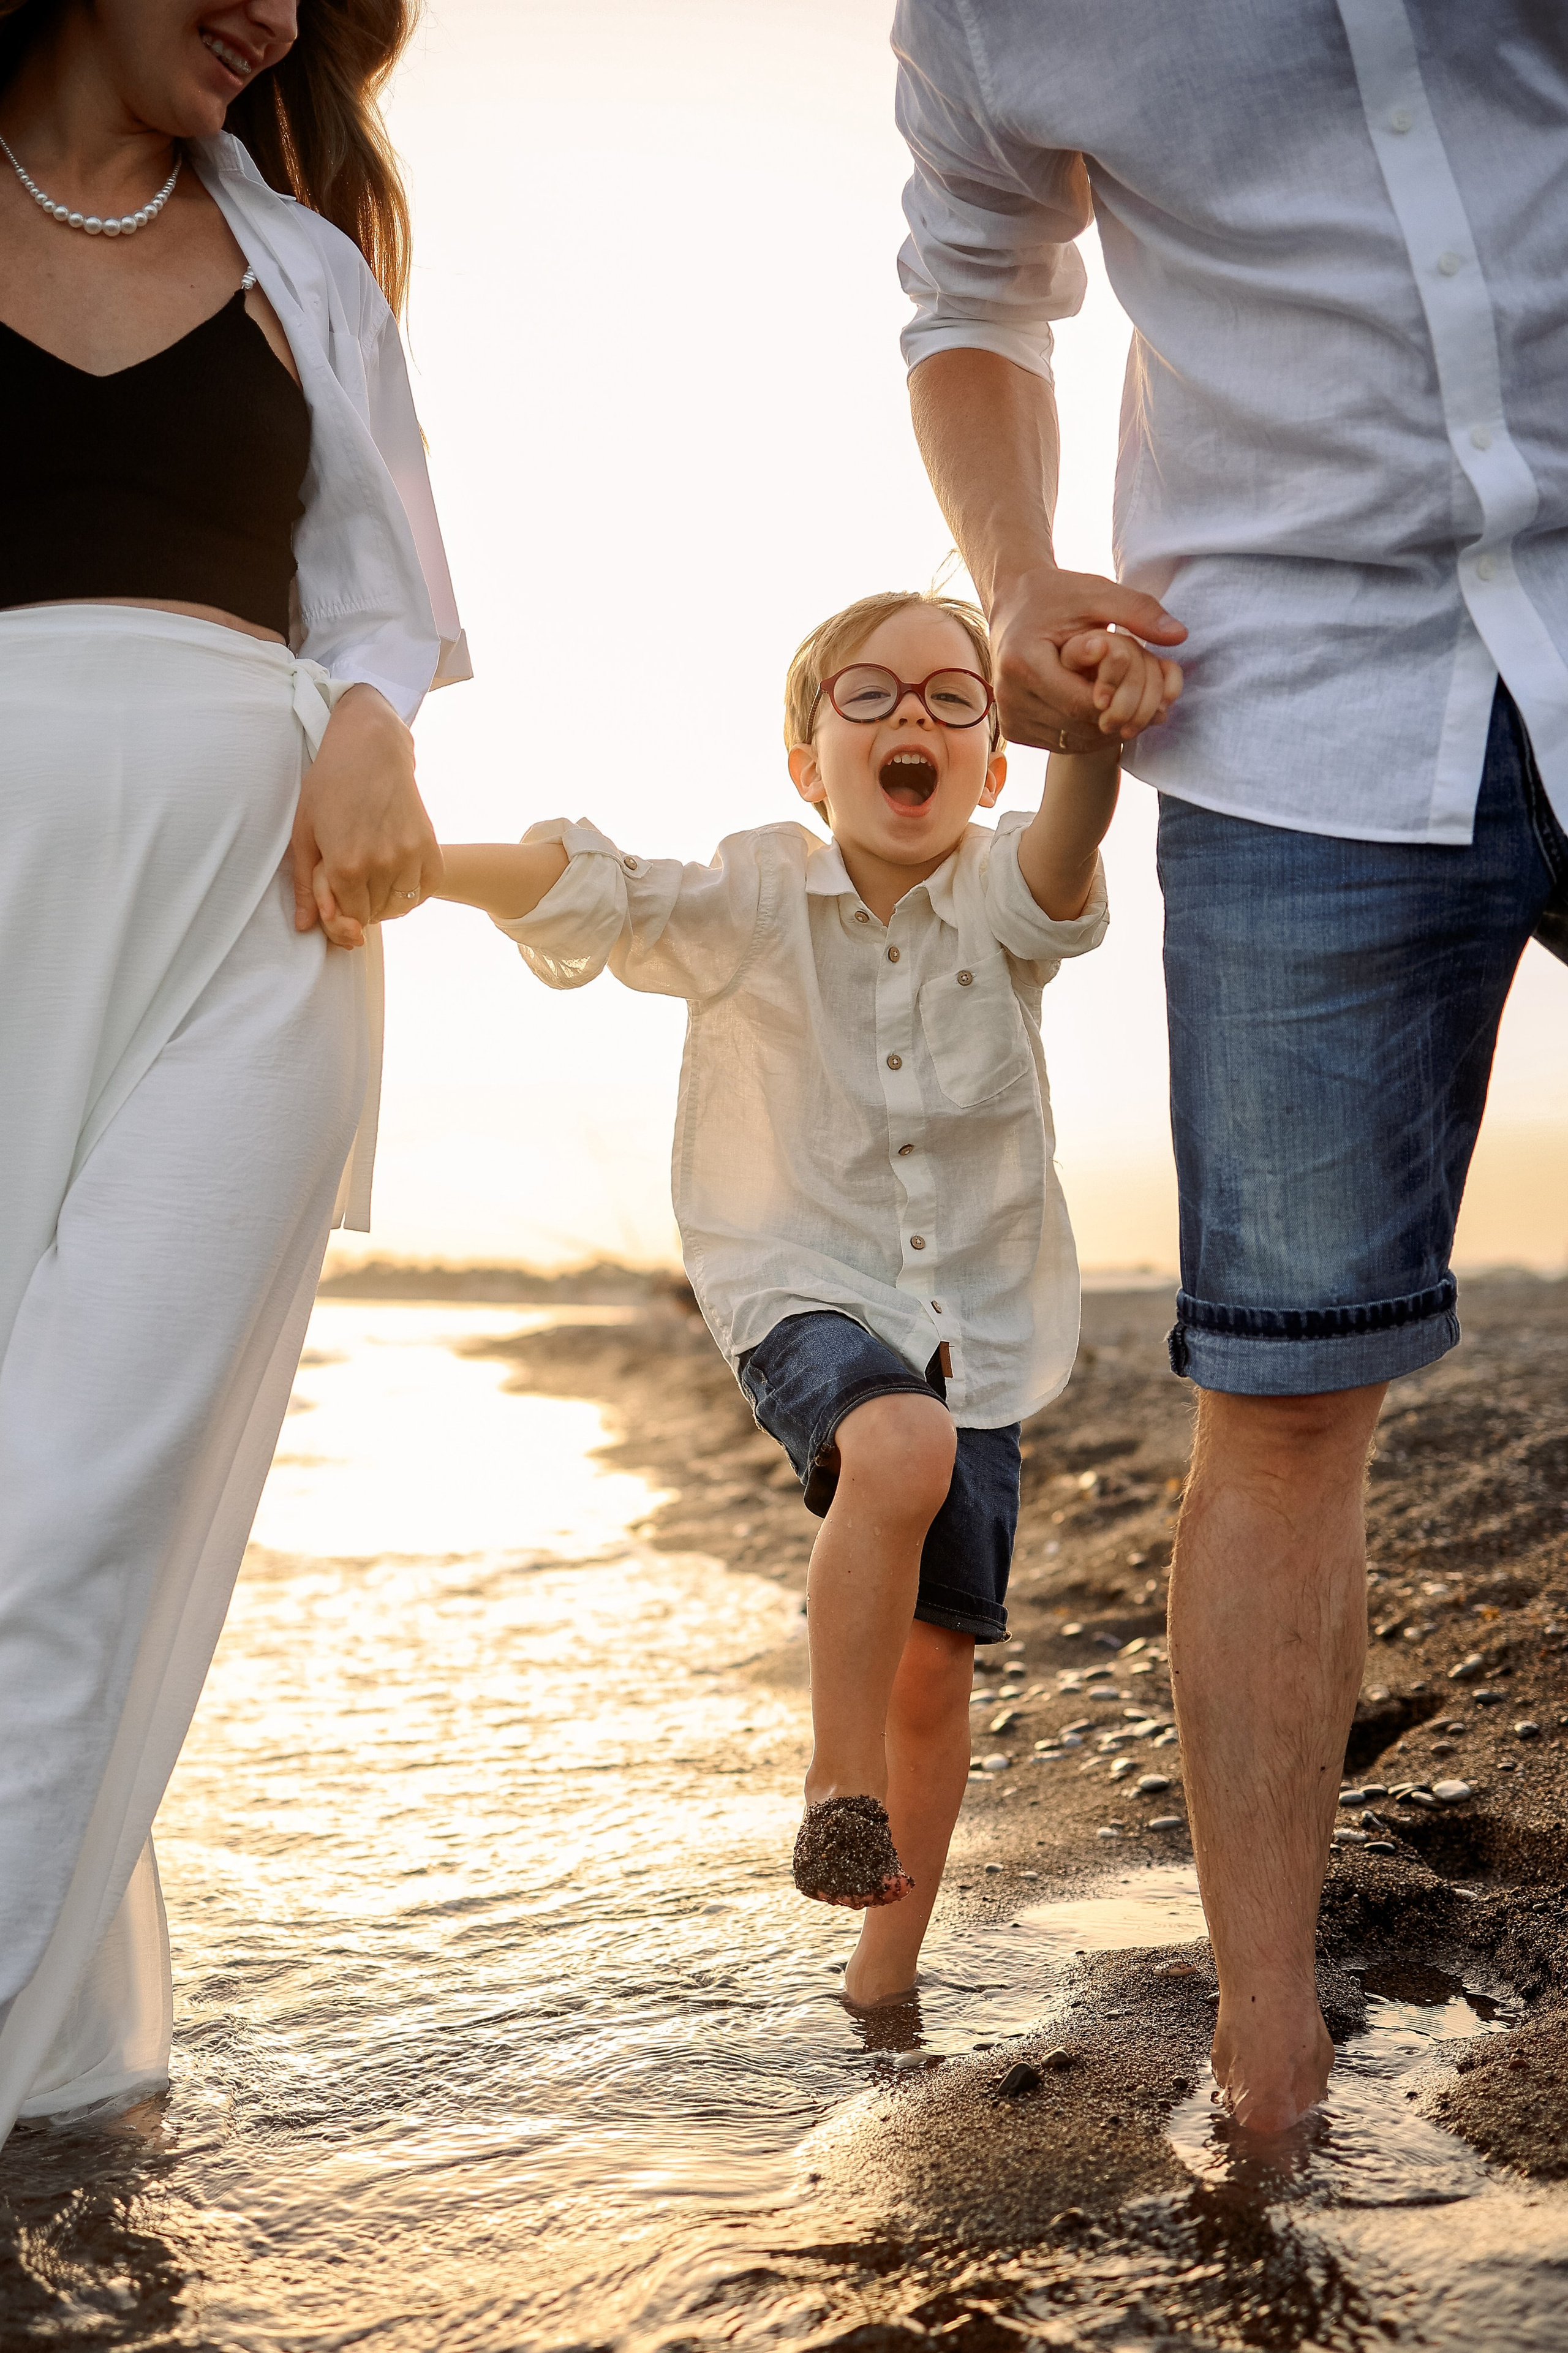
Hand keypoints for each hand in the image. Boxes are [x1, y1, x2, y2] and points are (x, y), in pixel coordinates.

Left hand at [289, 685, 443, 949]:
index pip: (348, 919)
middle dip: (360, 905)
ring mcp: (409, 857)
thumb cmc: (330, 785)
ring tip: (373, 878)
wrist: (371, 748)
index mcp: (345, 866)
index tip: (336, 896)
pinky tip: (397, 875)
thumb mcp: (305, 833)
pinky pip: (425, 892)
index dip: (340, 913)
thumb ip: (306, 886)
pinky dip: (412, 892)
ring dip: (385, 901)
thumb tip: (305, 928)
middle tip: (352, 879)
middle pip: (373, 915)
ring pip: (400, 907)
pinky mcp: (429, 848)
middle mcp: (380, 866)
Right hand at [990, 567, 1185, 751]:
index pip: (1081, 703)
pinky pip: (1062, 743)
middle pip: (1078, 726)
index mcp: (1022, 662)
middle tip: (1148, 700)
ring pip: (1073, 741)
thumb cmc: (1057, 596)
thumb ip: (1138, 611)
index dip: (1119, 701)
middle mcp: (1008, 695)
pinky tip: (1103, 709)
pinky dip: (1089, 732)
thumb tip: (1180, 635)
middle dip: (1118, 716)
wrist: (1013, 606)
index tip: (1145, 687)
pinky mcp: (1013, 729)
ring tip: (1127, 702)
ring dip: (1107, 729)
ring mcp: (1009, 716)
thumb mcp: (1097, 593)